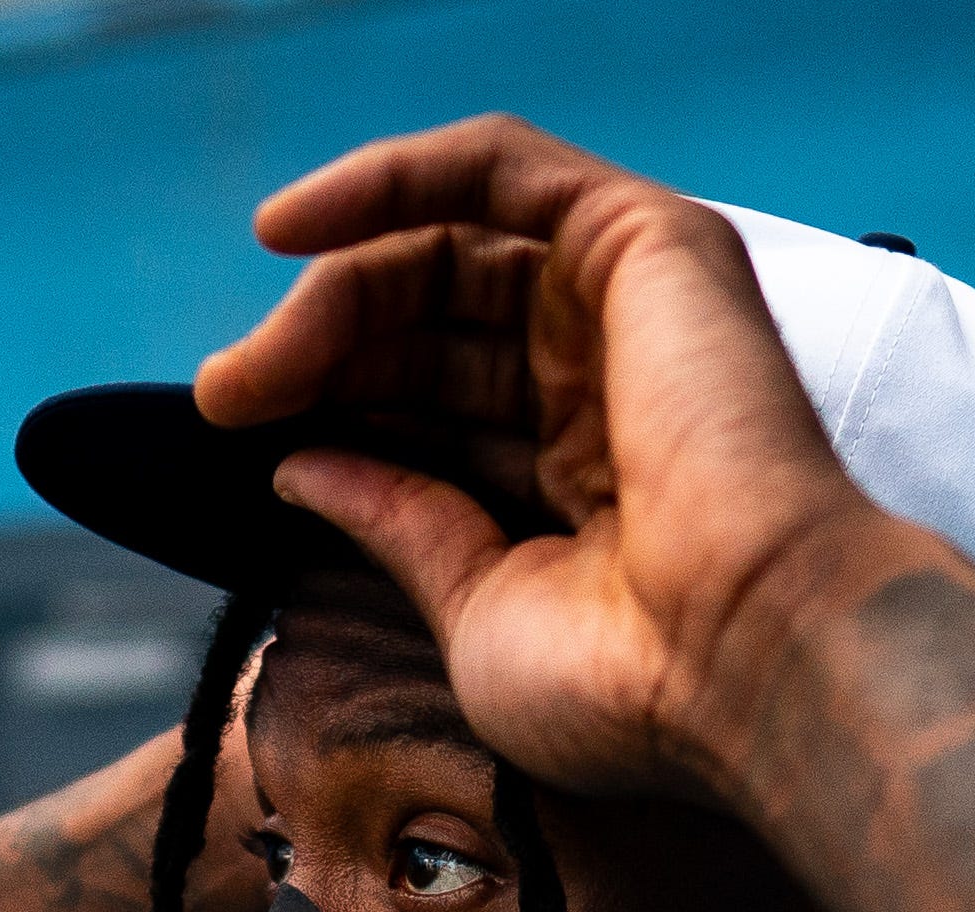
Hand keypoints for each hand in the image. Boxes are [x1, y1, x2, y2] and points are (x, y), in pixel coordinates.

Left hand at [193, 117, 916, 801]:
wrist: (747, 661)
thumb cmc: (633, 682)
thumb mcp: (478, 609)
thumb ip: (403, 524)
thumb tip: (303, 466)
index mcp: (584, 477)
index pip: (435, 403)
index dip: (335, 406)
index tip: (244, 440)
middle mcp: (609, 383)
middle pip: (432, 320)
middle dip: (319, 351)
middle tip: (227, 399)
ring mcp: (631, 308)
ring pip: (449, 246)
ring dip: (335, 288)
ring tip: (253, 365)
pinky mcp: (648, 243)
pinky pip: (498, 166)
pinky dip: (390, 176)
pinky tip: (291, 230)